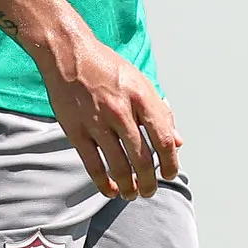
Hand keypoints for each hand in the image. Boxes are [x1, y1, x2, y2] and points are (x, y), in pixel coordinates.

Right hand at [35, 26, 181, 199]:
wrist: (69, 53)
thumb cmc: (107, 67)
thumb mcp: (141, 82)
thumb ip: (161, 113)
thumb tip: (178, 142)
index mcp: (142, 97)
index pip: (164, 139)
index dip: (171, 163)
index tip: (170, 174)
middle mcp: (121, 111)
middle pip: (142, 158)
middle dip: (149, 181)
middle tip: (150, 191)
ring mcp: (96, 122)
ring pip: (118, 166)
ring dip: (128, 186)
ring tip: (132, 194)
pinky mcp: (75, 130)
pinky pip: (92, 164)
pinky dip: (103, 182)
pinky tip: (111, 190)